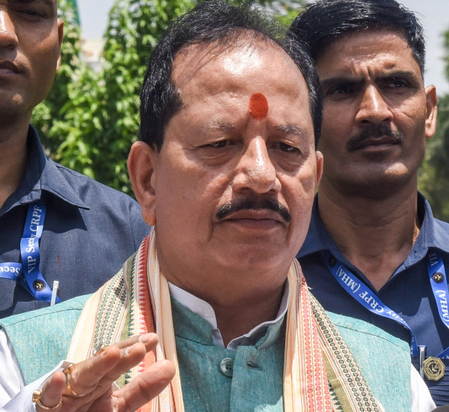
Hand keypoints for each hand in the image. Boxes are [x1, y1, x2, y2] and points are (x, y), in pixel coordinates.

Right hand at [34, 333, 174, 411]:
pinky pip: (49, 398)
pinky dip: (53, 388)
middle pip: (105, 366)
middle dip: (121, 355)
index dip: (134, 349)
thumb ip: (142, 389)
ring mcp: (67, 393)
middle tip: (141, 347)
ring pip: (82, 376)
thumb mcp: (119, 405)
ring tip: (114, 353)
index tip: (153, 339)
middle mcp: (86, 382)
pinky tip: (59, 377)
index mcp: (102, 381)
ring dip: (96, 364)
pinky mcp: (49, 407)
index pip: (119, 361)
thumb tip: (170, 366)